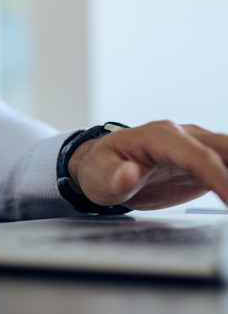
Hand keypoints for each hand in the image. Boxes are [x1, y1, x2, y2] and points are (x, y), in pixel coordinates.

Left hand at [68, 121, 227, 209]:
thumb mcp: (97, 177)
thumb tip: (129, 173)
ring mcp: (193, 146)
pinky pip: (226, 165)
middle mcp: (180, 136)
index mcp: (156, 137)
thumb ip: (114, 177)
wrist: (102, 166)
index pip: (195, 155)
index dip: (217, 176)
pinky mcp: (200, 162)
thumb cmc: (99, 169)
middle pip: (223, 148)